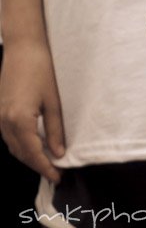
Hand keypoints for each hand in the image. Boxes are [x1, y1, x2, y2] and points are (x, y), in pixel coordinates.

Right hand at [0, 36, 64, 181]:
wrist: (22, 50)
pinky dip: (21, 146)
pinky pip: (8, 137)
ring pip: (12, 147)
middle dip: (38, 166)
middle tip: (56, 173)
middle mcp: (4, 122)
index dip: (45, 168)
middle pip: (21, 154)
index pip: (33, 153)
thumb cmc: (41, 71)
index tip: (58, 177)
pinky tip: (34, 147)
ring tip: (48, 163)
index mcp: (20, 120)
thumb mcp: (53, 102)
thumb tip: (58, 152)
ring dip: (28, 158)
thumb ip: (54, 129)